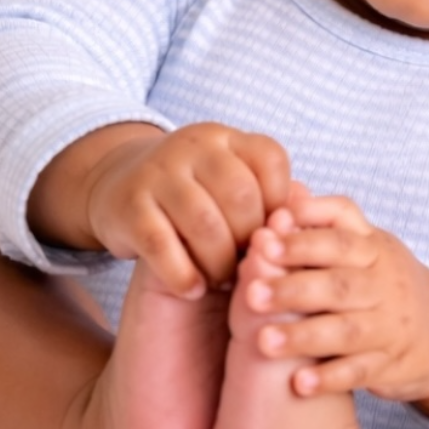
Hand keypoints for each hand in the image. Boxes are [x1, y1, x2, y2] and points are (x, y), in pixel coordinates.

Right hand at [80, 122, 291, 295]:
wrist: (116, 185)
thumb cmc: (195, 196)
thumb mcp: (230, 185)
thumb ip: (270, 199)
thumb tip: (313, 218)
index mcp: (227, 138)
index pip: (271, 161)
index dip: (280, 206)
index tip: (274, 237)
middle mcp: (193, 146)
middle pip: (241, 195)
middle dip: (252, 241)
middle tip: (252, 269)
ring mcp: (157, 172)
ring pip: (204, 223)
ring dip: (221, 262)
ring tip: (224, 281)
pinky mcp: (127, 206)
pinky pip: (162, 245)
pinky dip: (184, 274)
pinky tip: (193, 289)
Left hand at [241, 192, 428, 423]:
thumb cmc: (386, 281)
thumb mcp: (366, 244)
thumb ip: (326, 221)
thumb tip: (287, 193)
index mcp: (373, 249)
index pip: (338, 239)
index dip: (301, 240)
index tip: (263, 243)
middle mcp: (385, 286)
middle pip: (339, 285)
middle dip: (293, 289)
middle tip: (251, 294)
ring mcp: (390, 327)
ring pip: (346, 331)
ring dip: (304, 336)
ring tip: (263, 342)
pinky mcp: (391, 364)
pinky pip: (360, 372)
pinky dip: (330, 378)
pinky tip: (299, 384)